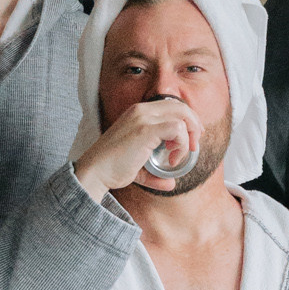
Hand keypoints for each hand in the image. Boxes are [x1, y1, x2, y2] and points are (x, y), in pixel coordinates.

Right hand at [73, 96, 200, 203]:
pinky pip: (177, 129)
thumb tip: (171, 184)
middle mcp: (141, 110)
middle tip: (194, 147)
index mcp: (138, 112)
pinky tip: (172, 159)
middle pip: (181, 106)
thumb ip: (155, 173)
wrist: (95, 172)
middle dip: (194, 125)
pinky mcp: (145, 130)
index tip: (191, 139)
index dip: (187, 120)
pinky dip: (181, 144)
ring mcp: (143, 118)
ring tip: (177, 157)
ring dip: (188, 137)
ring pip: (182, 115)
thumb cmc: (113, 169)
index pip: (172, 105)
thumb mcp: (138, 167)